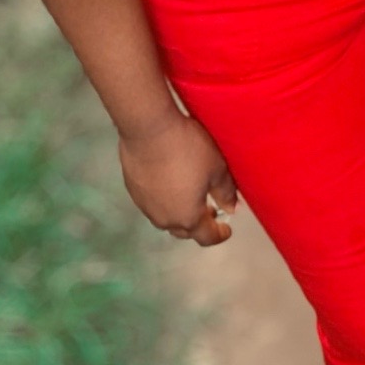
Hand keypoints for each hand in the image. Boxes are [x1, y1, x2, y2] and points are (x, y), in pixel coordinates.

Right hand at [119, 108, 238, 245]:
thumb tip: (231, 208)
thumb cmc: (188, 148)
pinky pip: (152, 203)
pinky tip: (168, 182)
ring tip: (189, 195)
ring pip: (166, 217)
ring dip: (180, 212)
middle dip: (199, 224)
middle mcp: (164, 218)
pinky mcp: (132, 189)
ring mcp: (145, 205)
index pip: (207, 236)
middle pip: (185, 231)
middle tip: (210, 209)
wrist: (148, 128)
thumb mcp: (217, 168)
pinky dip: (164, 199)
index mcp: (188, 217)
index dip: (219, 234)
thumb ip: (226, 192)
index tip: (226, 229)